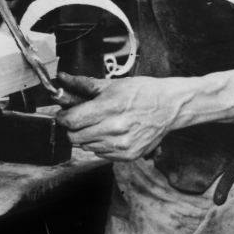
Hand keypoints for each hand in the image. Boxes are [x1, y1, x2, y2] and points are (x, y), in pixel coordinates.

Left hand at [55, 73, 179, 160]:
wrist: (170, 107)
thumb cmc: (143, 92)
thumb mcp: (114, 84)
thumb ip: (85, 84)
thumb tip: (63, 78)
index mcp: (110, 107)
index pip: (71, 120)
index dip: (63, 117)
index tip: (64, 114)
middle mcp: (115, 129)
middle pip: (75, 137)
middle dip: (72, 128)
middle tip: (79, 119)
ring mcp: (122, 145)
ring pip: (86, 147)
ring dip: (86, 136)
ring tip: (98, 124)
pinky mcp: (128, 155)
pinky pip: (100, 154)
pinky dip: (100, 145)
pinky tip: (109, 133)